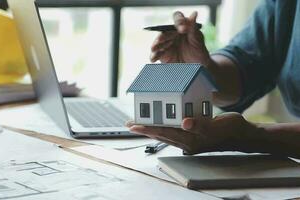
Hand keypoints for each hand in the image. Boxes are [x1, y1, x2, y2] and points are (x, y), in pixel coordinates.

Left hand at [126, 113, 258, 154]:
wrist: (243, 135)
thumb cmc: (232, 129)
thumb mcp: (218, 125)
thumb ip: (201, 124)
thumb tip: (185, 123)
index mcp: (191, 139)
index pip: (165, 132)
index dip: (148, 128)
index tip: (134, 125)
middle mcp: (187, 142)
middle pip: (161, 134)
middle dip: (145, 129)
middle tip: (130, 124)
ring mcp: (189, 140)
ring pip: (166, 134)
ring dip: (152, 129)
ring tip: (139, 124)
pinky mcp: (192, 137)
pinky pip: (173, 132)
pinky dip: (163, 127)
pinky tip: (159, 122)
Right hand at [150, 11, 210, 65]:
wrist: (198, 69)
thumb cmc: (199, 53)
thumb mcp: (198, 40)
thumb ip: (193, 28)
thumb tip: (194, 13)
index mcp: (181, 27)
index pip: (178, 19)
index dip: (179, 21)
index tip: (183, 29)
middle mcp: (172, 34)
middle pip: (165, 31)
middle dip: (165, 35)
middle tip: (167, 39)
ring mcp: (166, 45)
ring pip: (158, 42)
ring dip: (156, 44)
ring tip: (155, 47)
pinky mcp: (162, 56)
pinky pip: (155, 55)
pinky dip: (153, 56)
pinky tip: (154, 58)